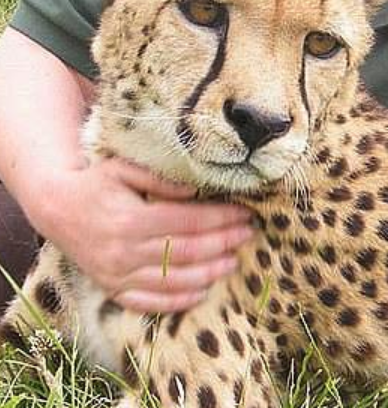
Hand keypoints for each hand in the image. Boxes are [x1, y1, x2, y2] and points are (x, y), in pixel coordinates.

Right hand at [30, 158, 253, 312]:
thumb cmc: (97, 182)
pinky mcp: (112, 289)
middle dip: (222, 243)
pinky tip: (203, 291)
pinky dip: (178, 301)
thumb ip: (159, 178)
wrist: (57, 208)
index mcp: (130, 219)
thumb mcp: (123, 168)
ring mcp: (117, 275)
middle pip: (185, 252)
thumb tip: (196, 188)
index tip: (245, 212)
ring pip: (172, 281)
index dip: (220, 218)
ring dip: (208, 273)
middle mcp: (124, 251)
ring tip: (234, 261)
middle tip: (248, 235)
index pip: (187, 221)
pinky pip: (149, 303)